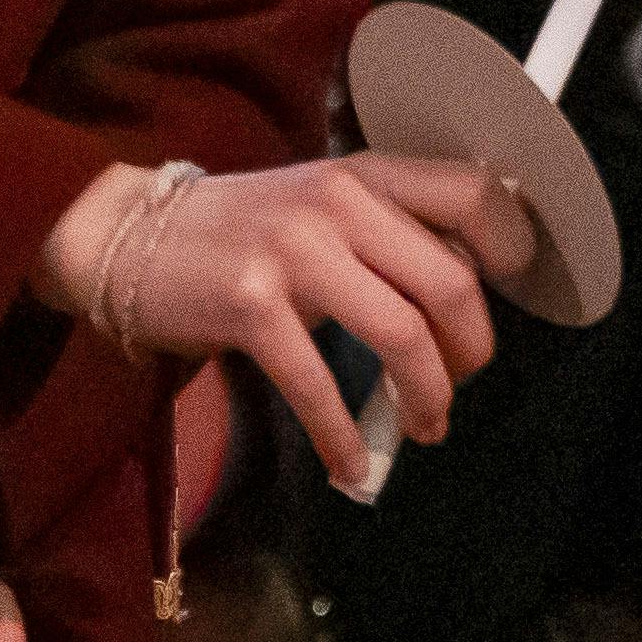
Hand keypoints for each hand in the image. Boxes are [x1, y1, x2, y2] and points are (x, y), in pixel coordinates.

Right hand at [28, 153, 518, 493]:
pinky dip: (345, 438)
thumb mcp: (319, 206)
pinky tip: (352, 466)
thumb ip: (386, 232)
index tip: (516, 297)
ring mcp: (295, 251)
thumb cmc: (237, 231)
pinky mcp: (251, 305)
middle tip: (461, 385)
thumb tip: (463, 298)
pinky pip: (320, 386)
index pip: (474, 194)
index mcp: (365, 175)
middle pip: (451, 283)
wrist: (125, 236)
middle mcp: (339, 204)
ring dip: (426, 397)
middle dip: (471, 351)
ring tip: (426, 426)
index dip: (512, 249)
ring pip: (403, 334)